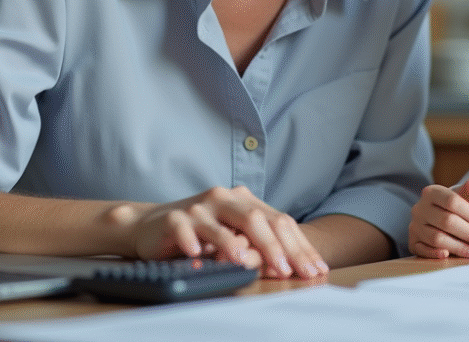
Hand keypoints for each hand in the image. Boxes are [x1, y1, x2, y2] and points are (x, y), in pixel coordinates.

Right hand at [128, 186, 328, 278]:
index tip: (315, 269)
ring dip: (235, 245)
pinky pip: (185, 228)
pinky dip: (192, 241)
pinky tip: (199, 253)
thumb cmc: (202, 232)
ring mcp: (200, 206)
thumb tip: (290, 264)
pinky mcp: (175, 217)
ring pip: (223, 223)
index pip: (279, 221)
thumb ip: (258, 243)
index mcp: (245, 200)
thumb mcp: (234, 234)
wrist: (153, 225)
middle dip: (276, 247)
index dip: (298, 246)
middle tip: (289, 270)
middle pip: (257, 220)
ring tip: (247, 263)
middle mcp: (225, 198)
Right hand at [408, 177, 468, 258]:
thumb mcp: (468, 197)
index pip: (451, 201)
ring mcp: (414, 226)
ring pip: (436, 238)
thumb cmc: (460, 208)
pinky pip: (422, 250)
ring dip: (457, 246)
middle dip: (468, 232)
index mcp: (432, 192)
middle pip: (446, 221)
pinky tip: (448, 255)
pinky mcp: (412, 242)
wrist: (445, 220)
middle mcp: (419, 208)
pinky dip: (435, 253)